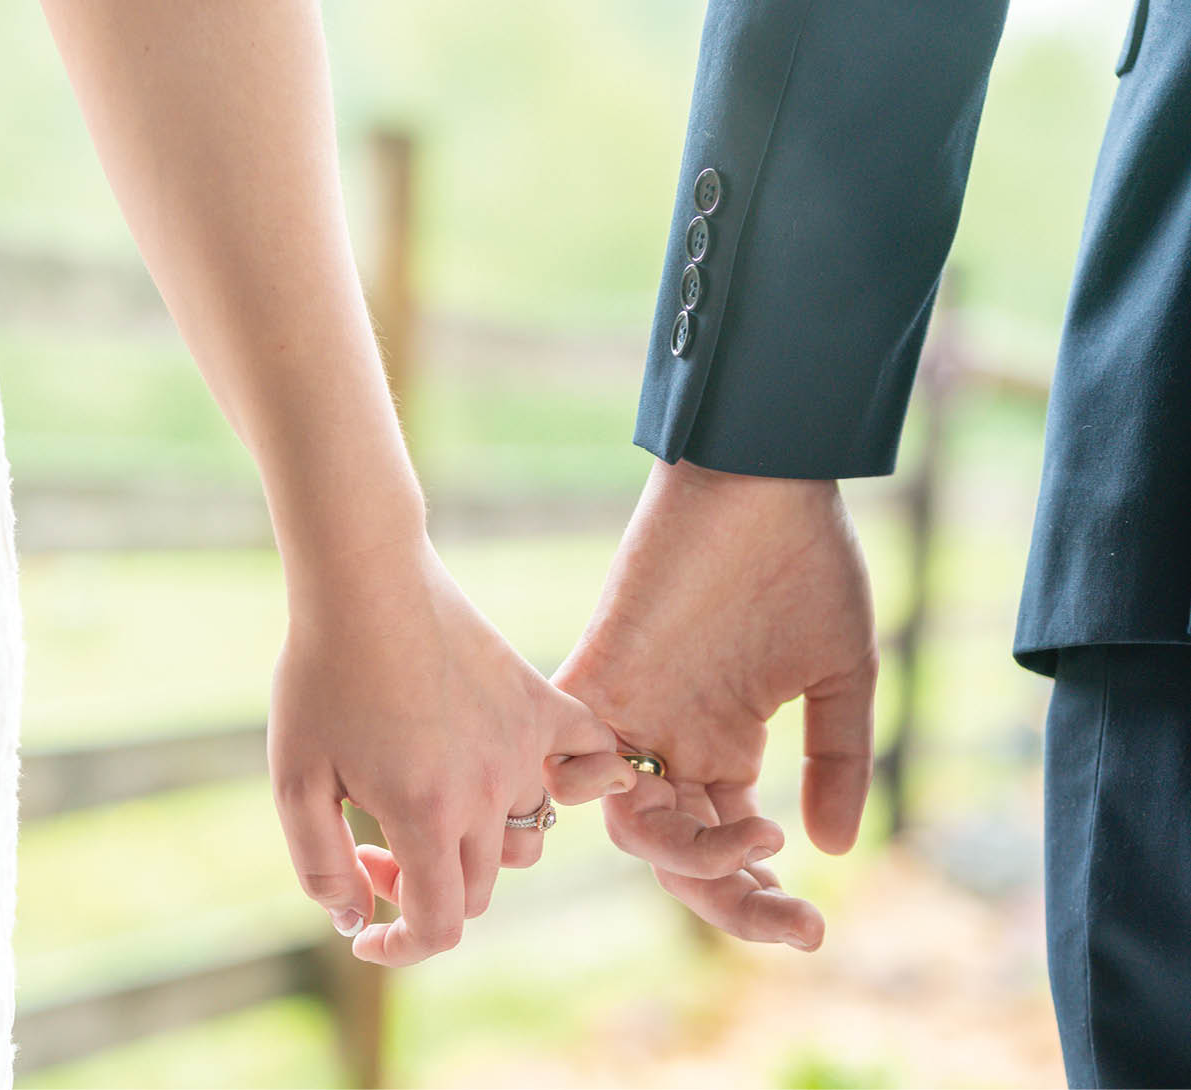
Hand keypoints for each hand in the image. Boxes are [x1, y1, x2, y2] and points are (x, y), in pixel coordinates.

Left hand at [268, 533, 633, 966]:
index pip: (441, 926)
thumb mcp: (295, 780)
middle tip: (372, 847)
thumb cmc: (320, 676)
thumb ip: (322, 866)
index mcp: (426, 815)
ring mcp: (522, 745)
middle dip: (423, 891)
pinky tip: (538, 775)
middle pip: (478, 889)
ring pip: (525, 838)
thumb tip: (356, 920)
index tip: (368, 931)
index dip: (401, 946)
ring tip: (435, 810)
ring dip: (481, 850)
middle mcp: (488, 790)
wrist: (366, 582)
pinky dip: (581, 778)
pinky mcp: (539, 702)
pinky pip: (590, 755)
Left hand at [554, 459, 876, 948]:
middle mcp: (674, 742)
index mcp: (727, 748)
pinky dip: (592, 785)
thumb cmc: (806, 564)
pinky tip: (649, 801)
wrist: (761, 480)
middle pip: (678, 852)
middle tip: (786, 918)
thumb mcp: (840, 673)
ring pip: (631, 821)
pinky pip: (573, 749)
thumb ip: (836, 760)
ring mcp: (635, 712)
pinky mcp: (599, 671)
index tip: (813, 931)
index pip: (729, 848)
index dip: (760, 898)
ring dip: (686, 854)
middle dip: (730, 897)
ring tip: (751, 845)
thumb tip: (833, 851)